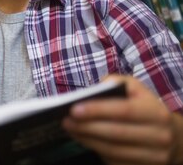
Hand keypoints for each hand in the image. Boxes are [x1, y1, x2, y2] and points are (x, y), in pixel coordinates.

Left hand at [62, 75, 182, 164]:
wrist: (173, 137)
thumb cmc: (146, 107)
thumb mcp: (137, 89)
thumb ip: (116, 82)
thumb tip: (96, 88)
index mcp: (156, 113)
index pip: (124, 111)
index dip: (97, 111)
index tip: (74, 109)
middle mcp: (159, 136)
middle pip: (115, 133)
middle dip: (87, 127)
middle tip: (66, 120)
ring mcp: (153, 157)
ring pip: (113, 150)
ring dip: (87, 140)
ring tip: (70, 129)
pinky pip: (114, 161)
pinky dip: (96, 150)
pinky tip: (84, 139)